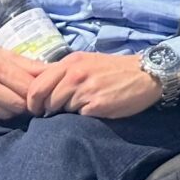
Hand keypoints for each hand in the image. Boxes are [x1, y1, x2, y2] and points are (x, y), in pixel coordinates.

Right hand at [0, 34, 43, 118]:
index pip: (28, 88)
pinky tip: (2, 105)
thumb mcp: (0, 52)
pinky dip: (0, 113)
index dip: (39, 92)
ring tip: (18, 103)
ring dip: (15, 110)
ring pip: (6, 114)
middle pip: (19, 105)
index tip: (45, 90)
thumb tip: (54, 70)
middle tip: (35, 100)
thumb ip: (26, 64)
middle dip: (29, 104)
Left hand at [27, 51, 166, 118]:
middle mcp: (75, 74)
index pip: (37, 84)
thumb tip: (41, 89)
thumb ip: (65, 72)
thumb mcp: (87, 63)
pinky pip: (78, 116)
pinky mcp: (97, 105)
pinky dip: (82, 117)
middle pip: (45, 99)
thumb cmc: (114, 70)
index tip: (36, 108)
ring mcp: (86, 89)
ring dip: (66, 113)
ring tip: (80, 108)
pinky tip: (93, 111)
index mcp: (70, 62)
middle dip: (45, 109)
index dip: (32, 100)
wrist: (147, 74)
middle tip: (51, 114)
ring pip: (60, 109)